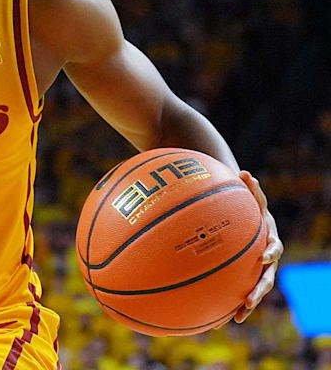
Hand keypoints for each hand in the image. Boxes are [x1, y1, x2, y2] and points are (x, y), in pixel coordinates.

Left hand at [234, 170, 282, 322]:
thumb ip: (247, 187)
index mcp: (267, 236)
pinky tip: (216, 317)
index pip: (273, 245)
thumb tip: (245, 172)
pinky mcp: (243, 272)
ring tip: (236, 317)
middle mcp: (264, 254)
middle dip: (259, 289)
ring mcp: (255, 265)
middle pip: (266, 275)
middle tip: (249, 300)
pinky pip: (237, 288)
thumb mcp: (245, 193)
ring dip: (248, 303)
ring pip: (254, 288)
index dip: (270, 251)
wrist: (241, 210)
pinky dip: (229, 302)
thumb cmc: (241, 200)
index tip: (264, 257)